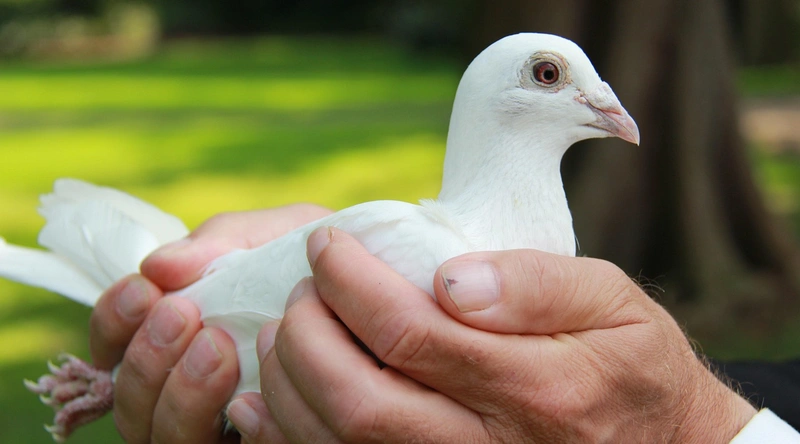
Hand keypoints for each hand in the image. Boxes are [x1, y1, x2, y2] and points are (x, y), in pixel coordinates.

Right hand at [88, 204, 331, 442]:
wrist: (391, 287)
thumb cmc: (324, 263)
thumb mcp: (275, 237)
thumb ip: (222, 244)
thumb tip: (158, 264)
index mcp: (183, 334)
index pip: (117, 346)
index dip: (113, 324)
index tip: (144, 289)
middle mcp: (193, 386)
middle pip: (131, 401)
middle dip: (145, 358)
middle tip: (182, 314)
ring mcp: (228, 420)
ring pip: (164, 436)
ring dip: (177, 392)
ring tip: (217, 345)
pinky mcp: (265, 440)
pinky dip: (218, 421)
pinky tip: (247, 388)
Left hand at [241, 227, 756, 442]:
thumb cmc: (627, 363)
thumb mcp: (613, 302)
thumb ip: (536, 285)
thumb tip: (448, 277)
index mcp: (535, 387)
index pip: (411, 333)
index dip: (351, 282)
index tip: (327, 243)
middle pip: (359, 403)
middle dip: (306, 335)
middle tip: (300, 290)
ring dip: (289, 385)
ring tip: (284, 331)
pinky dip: (292, 436)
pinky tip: (271, 398)